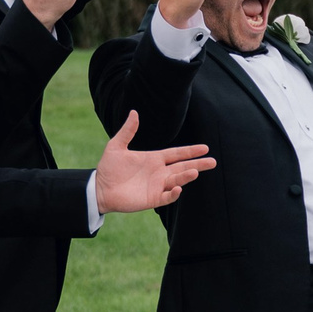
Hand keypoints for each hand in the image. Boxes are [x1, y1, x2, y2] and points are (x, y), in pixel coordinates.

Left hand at [93, 113, 214, 212]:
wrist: (99, 188)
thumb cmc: (108, 168)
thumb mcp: (116, 146)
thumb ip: (127, 131)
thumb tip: (134, 112)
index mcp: (154, 159)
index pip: (177, 154)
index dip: (190, 151)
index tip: (205, 148)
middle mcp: (159, 172)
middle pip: (183, 167)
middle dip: (198, 164)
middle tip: (213, 162)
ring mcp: (157, 186)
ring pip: (177, 180)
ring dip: (186, 176)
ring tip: (195, 172)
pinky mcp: (152, 199)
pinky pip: (167, 196)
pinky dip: (173, 193)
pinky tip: (178, 188)